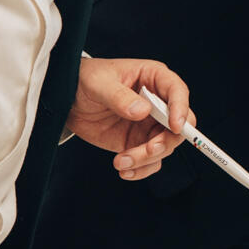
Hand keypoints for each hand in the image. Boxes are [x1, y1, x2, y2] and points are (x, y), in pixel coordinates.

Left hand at [66, 57, 191, 180]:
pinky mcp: (138, 142)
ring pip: (165, 147)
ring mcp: (150, 125)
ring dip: (147, 159)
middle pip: (178, 126)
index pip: (178, 92)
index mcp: (153, 78)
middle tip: (147, 150)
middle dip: (165, 142)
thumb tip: (142, 111)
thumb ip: (118, 96)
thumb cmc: (85, 80)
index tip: (175, 127)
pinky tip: (124, 169)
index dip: (181, 109)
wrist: (68, 100)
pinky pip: (150, 161)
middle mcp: (157, 103)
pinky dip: (140, 169)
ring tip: (121, 162)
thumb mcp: (98, 83)